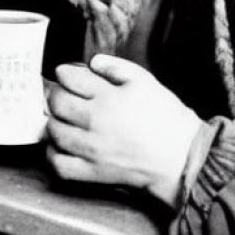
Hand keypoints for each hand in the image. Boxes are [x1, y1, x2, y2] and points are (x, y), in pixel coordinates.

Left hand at [46, 54, 203, 206]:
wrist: (180, 156)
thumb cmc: (166, 118)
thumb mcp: (145, 82)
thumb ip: (117, 67)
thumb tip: (93, 62)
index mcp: (108, 97)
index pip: (70, 78)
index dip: (64, 72)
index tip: (65, 73)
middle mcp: (95, 122)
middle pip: (57, 103)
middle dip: (56, 94)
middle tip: (61, 94)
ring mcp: (92, 149)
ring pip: (54, 131)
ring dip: (53, 121)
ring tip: (62, 118)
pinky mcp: (93, 172)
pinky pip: (60, 164)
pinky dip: (53, 154)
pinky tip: (61, 146)